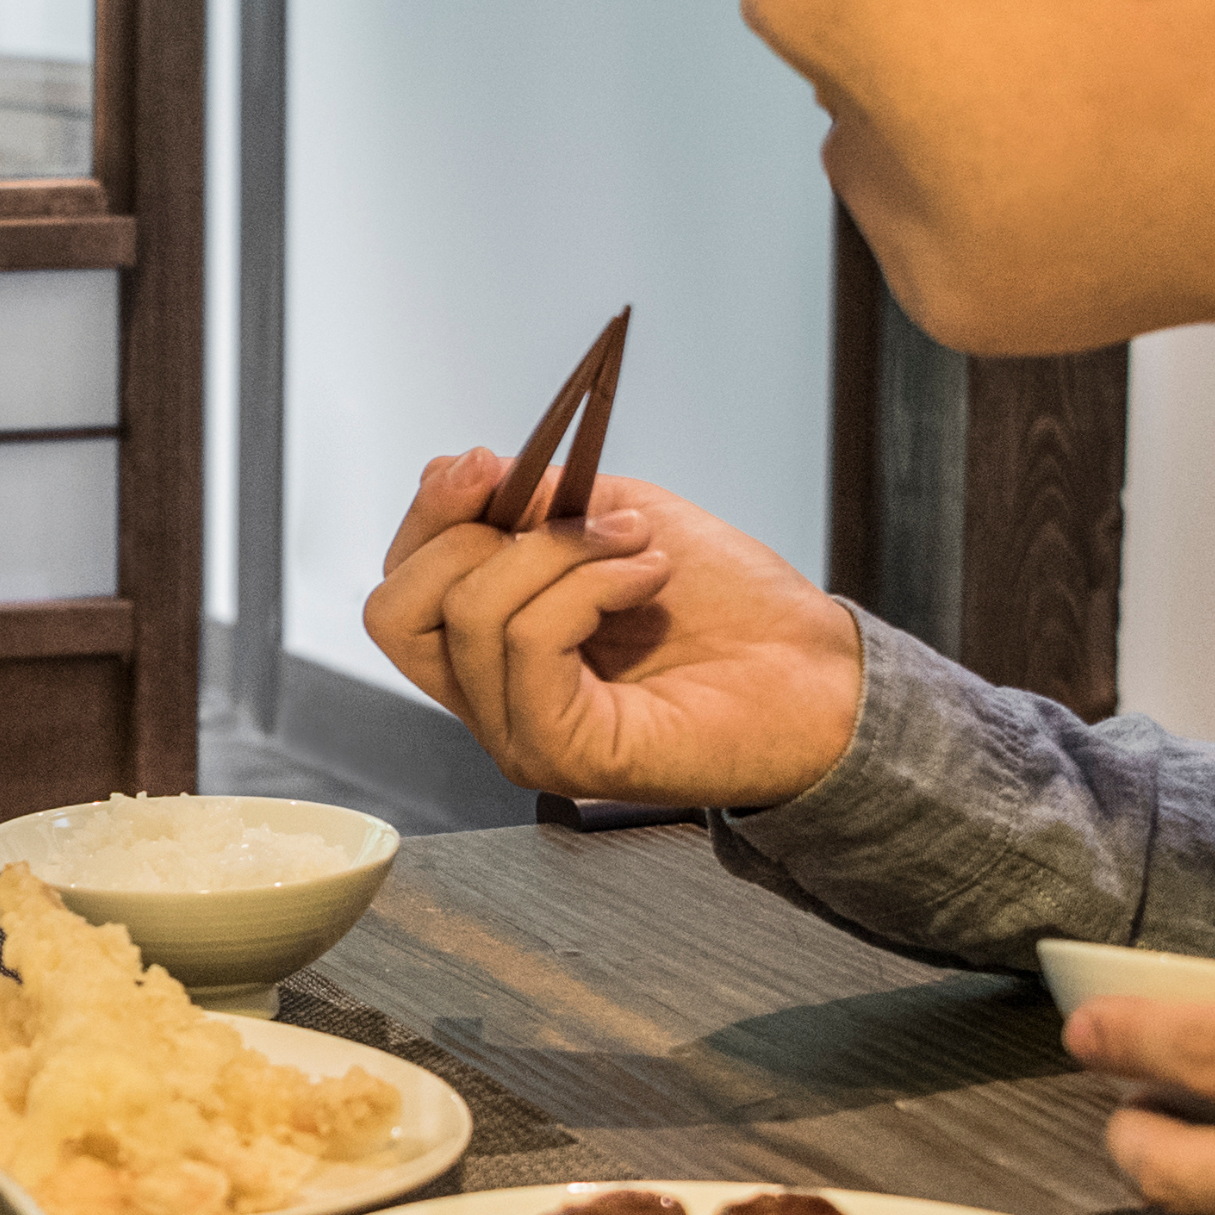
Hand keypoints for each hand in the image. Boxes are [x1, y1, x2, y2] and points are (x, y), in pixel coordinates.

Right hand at [361, 452, 865, 809]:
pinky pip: (527, 642)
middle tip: (566, 512)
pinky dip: (586, 586)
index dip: (428, 515)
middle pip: (395, 610)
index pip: (401, 585)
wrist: (818, 671)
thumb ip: (528, 499)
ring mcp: (514, 732)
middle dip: (467, 532)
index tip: (482, 464)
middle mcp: (487, 698)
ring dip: (560, 550)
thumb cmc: (730, 608)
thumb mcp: (610, 517)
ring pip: (470, 614)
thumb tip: (457, 469)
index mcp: (489, 645)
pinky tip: (644, 579)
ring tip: (638, 547)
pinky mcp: (555, 751)